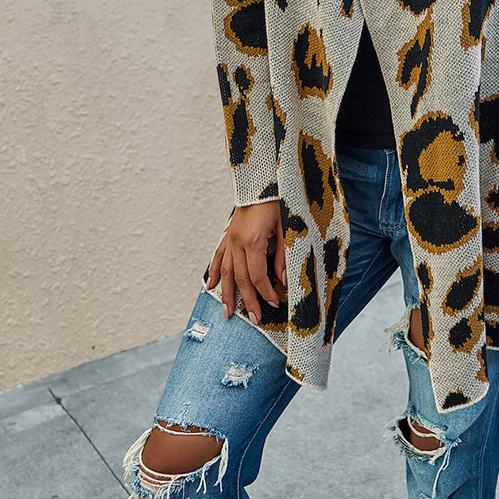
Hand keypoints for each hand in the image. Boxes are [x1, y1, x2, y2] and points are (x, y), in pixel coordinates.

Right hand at [205, 201, 285, 324]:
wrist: (262, 179)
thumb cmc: (278, 200)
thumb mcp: (286, 227)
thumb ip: (283, 254)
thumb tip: (282, 279)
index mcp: (253, 240)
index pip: (257, 275)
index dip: (265, 292)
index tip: (273, 304)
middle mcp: (237, 241)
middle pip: (240, 278)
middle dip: (247, 300)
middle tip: (254, 319)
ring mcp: (230, 238)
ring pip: (226, 271)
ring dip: (227, 293)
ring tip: (227, 312)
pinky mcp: (228, 233)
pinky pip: (218, 256)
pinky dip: (215, 272)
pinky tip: (212, 285)